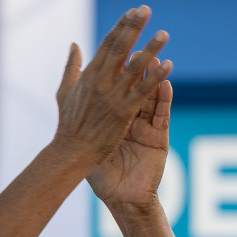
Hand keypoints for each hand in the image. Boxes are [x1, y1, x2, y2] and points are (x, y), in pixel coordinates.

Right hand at [53, 6, 171, 173]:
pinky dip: (155, 77)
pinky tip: (168, 65)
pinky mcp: (123, 112)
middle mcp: (100, 82)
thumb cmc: (67, 124)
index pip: (107, 44)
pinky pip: (143, 91)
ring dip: (150, 49)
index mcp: (88, 75)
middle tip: (146, 9)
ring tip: (164, 33)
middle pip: (120, 49)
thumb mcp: (64, 91)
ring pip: (135, 67)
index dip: (121, 26)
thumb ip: (71, 66)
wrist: (70, 151)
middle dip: (134, 27)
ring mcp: (112, 97)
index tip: (132, 11)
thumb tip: (74, 44)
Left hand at [87, 56, 171, 209]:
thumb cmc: (102, 172)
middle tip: (137, 39)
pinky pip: (162, 113)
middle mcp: (132, 116)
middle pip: (135, 84)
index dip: (116, 64)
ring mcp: (146, 125)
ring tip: (153, 54)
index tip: (113, 42)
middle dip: (136, 60)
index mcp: (114, 115)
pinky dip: (163, 97)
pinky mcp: (159, 136)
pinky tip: (164, 80)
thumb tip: (72, 94)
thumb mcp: (88, 140)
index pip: (116, 84)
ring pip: (150, 94)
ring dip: (152, 74)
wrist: (120, 197)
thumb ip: (84, 116)